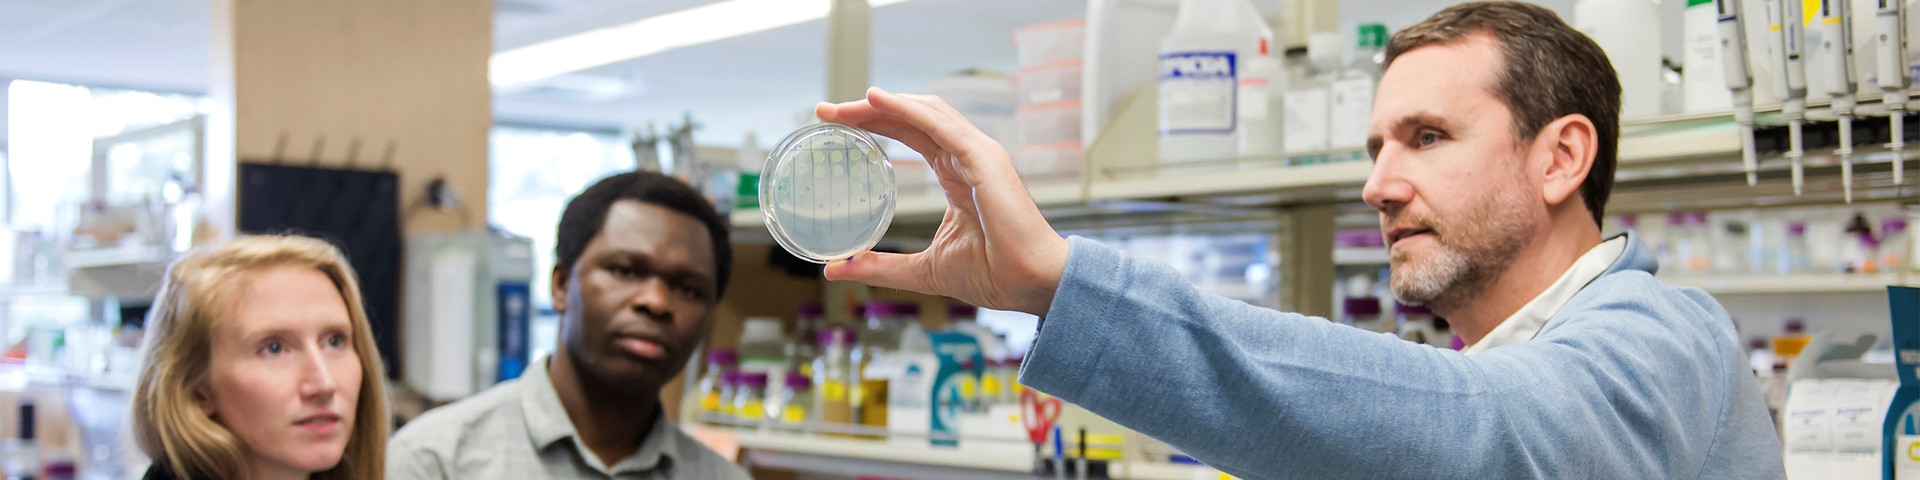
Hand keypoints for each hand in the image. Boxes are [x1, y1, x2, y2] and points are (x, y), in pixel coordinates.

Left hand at [816, 87, 1068, 315]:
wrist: (1028, 284)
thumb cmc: (993, 275)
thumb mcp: (922, 270)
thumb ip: (880, 266)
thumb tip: (834, 269)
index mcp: (956, 173)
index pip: (910, 134)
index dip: (873, 124)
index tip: (834, 124)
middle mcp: (966, 156)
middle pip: (912, 117)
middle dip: (869, 110)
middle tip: (825, 111)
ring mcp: (977, 153)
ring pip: (924, 112)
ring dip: (882, 104)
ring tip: (843, 106)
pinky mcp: (983, 158)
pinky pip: (939, 124)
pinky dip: (906, 108)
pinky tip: (876, 101)